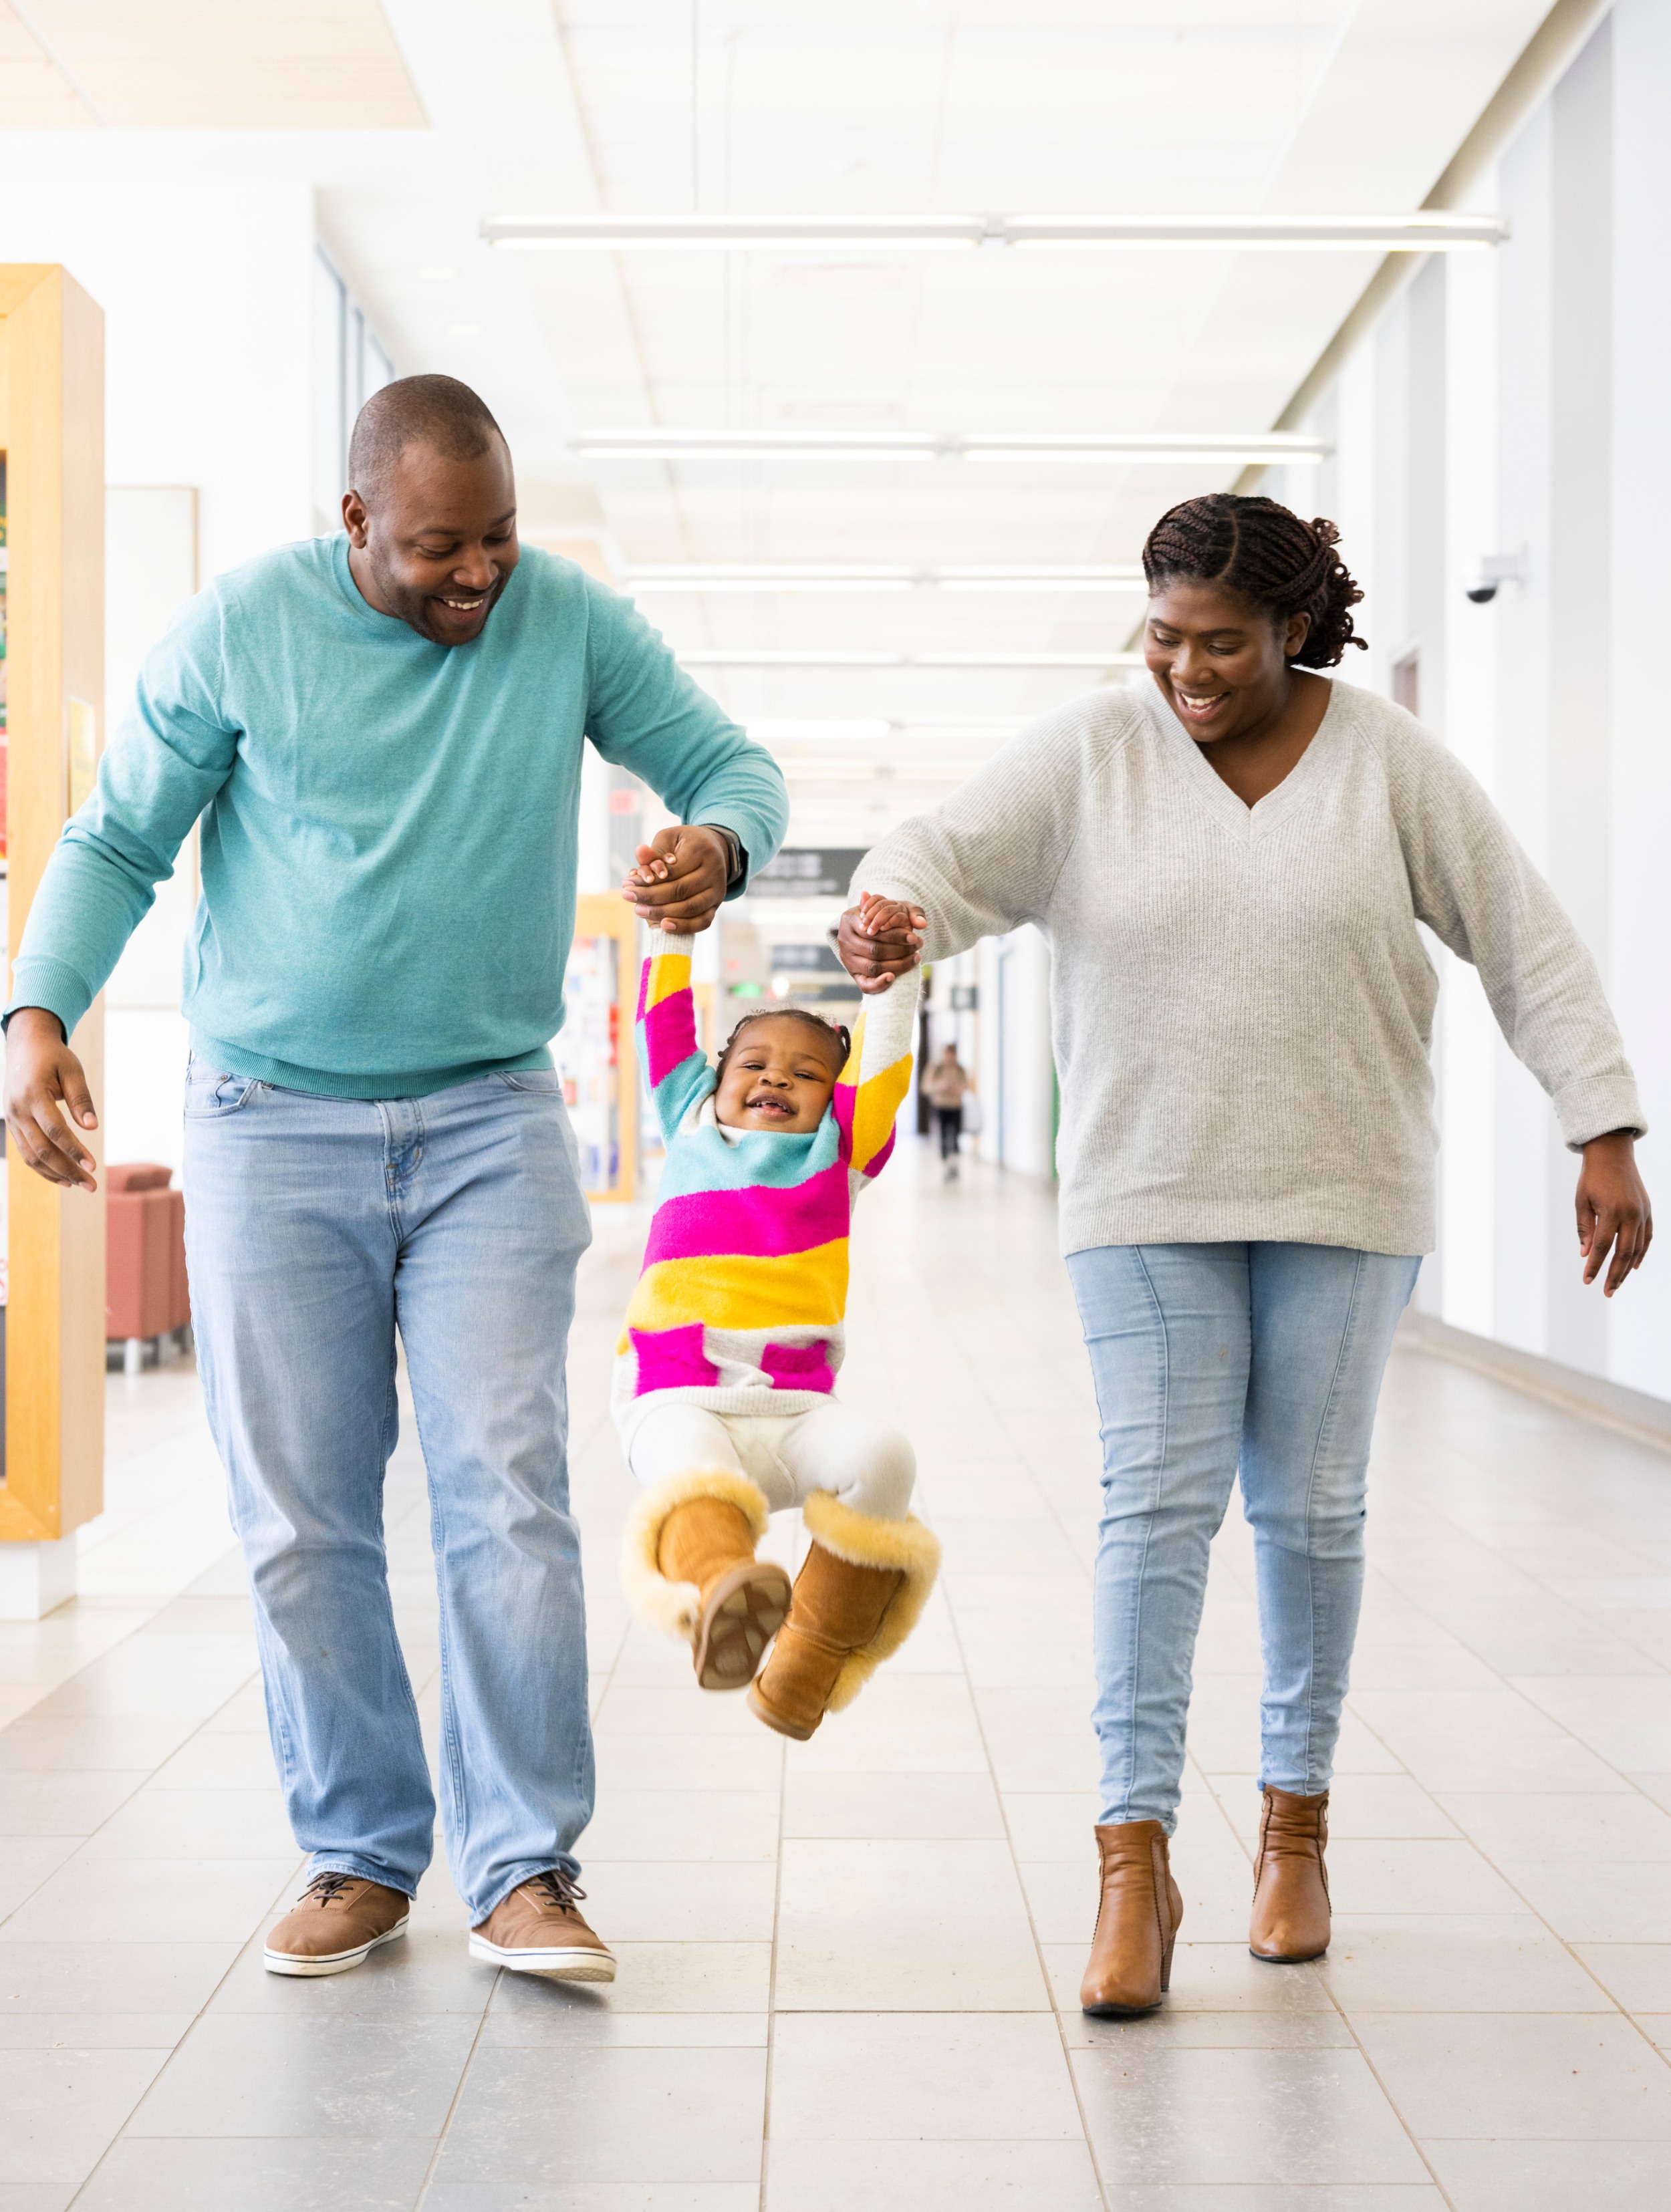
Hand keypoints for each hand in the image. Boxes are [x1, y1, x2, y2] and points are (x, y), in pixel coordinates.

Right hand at [4, 1006, 98, 1190]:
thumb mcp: (72, 1070)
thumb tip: (92, 1126)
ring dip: (56, 1173)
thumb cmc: (53, 1057)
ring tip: (80, 1184)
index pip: (55, 1131)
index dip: (74, 1150)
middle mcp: (18, 1110)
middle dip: (68, 1169)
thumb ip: (81, 1098)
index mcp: (33, 1095)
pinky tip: (62, 1178)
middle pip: (42, 1149)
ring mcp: (12, 1119)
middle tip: (92, 1185)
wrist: (24, 1046)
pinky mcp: (13, 1125)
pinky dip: (43, 1168)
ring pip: (31, 1155)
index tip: (93, 1166)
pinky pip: (26, 1152)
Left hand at [620, 824, 730, 934]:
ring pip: (690, 908)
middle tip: (627, 896)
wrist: (713, 849)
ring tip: (639, 910)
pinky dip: (684, 926)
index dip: (650, 879)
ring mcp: (717, 890)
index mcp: (702, 850)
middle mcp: (714, 871)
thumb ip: (655, 850)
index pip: (673, 871)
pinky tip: (664, 925)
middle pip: (680, 890)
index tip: (627, 883)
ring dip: (662, 912)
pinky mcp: (717, 904)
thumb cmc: (685, 843)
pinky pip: (703, 921)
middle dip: (651, 896)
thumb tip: (639, 853)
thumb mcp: (669, 838)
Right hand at [837, 892, 925, 994]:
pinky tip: (893, 977)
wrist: (864, 930)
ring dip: (898, 965)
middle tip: (918, 946)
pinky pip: (865, 984)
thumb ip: (906, 911)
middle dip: (900, 950)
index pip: (875, 932)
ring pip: (873, 967)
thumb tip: (921, 923)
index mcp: (849, 920)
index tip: (914, 937)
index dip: (896, 936)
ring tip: (915, 957)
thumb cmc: (879, 916)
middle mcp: (845, 940)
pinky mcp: (853, 974)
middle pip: (875, 950)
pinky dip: (880, 984)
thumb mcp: (888, 906)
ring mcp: (847, 959)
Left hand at [1576, 1130, 1651, 1295]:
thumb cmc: (1592, 1177)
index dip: (1594, 1266)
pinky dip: (1641, 1252)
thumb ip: (1584, 1228)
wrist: (1612, 1153)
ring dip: (1627, 1268)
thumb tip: (1585, 1254)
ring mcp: (1642, 1212)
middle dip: (1614, 1275)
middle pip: (1624, 1253)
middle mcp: (1630, 1214)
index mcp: (1611, 1211)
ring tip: (1616, 1283)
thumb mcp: (1581, 1201)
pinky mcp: (1648, 1210)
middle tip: (1607, 1291)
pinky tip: (1633, 1265)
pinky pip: (1647, 1237)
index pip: (1601, 1247)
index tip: (1587, 1280)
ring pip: (1637, 1248)